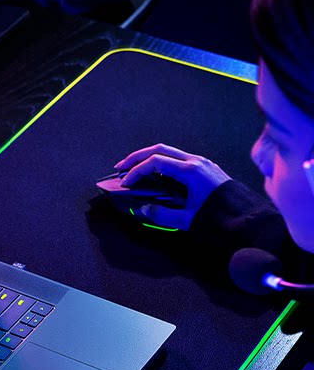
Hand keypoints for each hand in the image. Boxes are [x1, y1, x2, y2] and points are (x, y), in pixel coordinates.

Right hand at [115, 143, 231, 229]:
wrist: (249, 220)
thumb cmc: (221, 219)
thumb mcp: (187, 220)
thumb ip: (161, 214)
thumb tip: (141, 209)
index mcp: (191, 171)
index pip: (155, 162)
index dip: (136, 171)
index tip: (125, 183)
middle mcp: (197, 162)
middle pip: (160, 149)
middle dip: (137, 157)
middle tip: (120, 167)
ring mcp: (202, 164)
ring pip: (169, 152)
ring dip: (149, 158)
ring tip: (134, 169)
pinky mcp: (206, 169)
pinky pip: (179, 160)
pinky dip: (162, 164)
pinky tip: (155, 175)